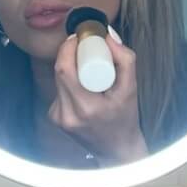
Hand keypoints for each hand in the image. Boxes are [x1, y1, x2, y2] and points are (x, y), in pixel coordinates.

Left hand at [49, 30, 148, 164]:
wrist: (117, 150)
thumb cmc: (125, 119)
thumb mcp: (132, 89)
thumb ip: (124, 60)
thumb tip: (108, 36)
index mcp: (85, 107)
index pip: (65, 69)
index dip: (68, 49)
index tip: (81, 38)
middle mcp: (67, 114)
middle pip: (59, 71)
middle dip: (70, 54)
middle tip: (85, 47)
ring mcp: (58, 117)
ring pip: (58, 79)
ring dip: (71, 69)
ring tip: (90, 72)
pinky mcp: (54, 117)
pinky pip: (59, 90)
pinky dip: (70, 84)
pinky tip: (85, 90)